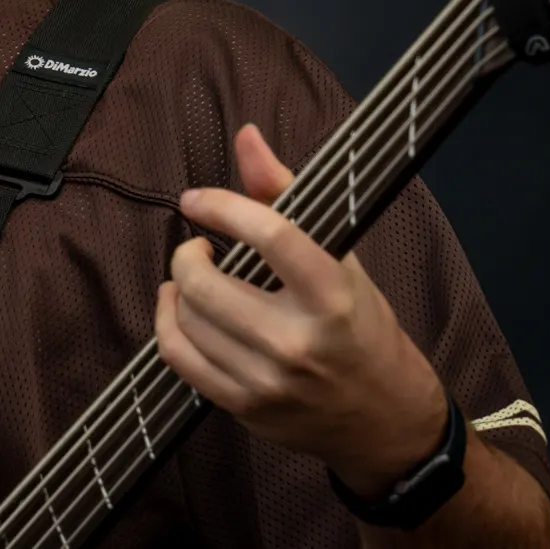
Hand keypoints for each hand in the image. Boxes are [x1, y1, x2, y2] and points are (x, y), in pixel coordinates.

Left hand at [154, 123, 448, 496]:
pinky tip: (180, 309)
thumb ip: (286, 193)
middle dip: (188, 255)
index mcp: (333, 292)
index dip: (221, 207)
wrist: (382, 415)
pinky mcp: (244, 407)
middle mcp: (300, 339)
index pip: (269, 234)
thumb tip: (246, 135)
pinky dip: (167, 324)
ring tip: (194, 278)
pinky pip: (178, 357)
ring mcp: (269, 379)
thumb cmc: (359, 324)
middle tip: (199, 249)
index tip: (196, 201)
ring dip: (178, 288)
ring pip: (187, 318)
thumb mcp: (339, 257)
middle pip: (207, 284)